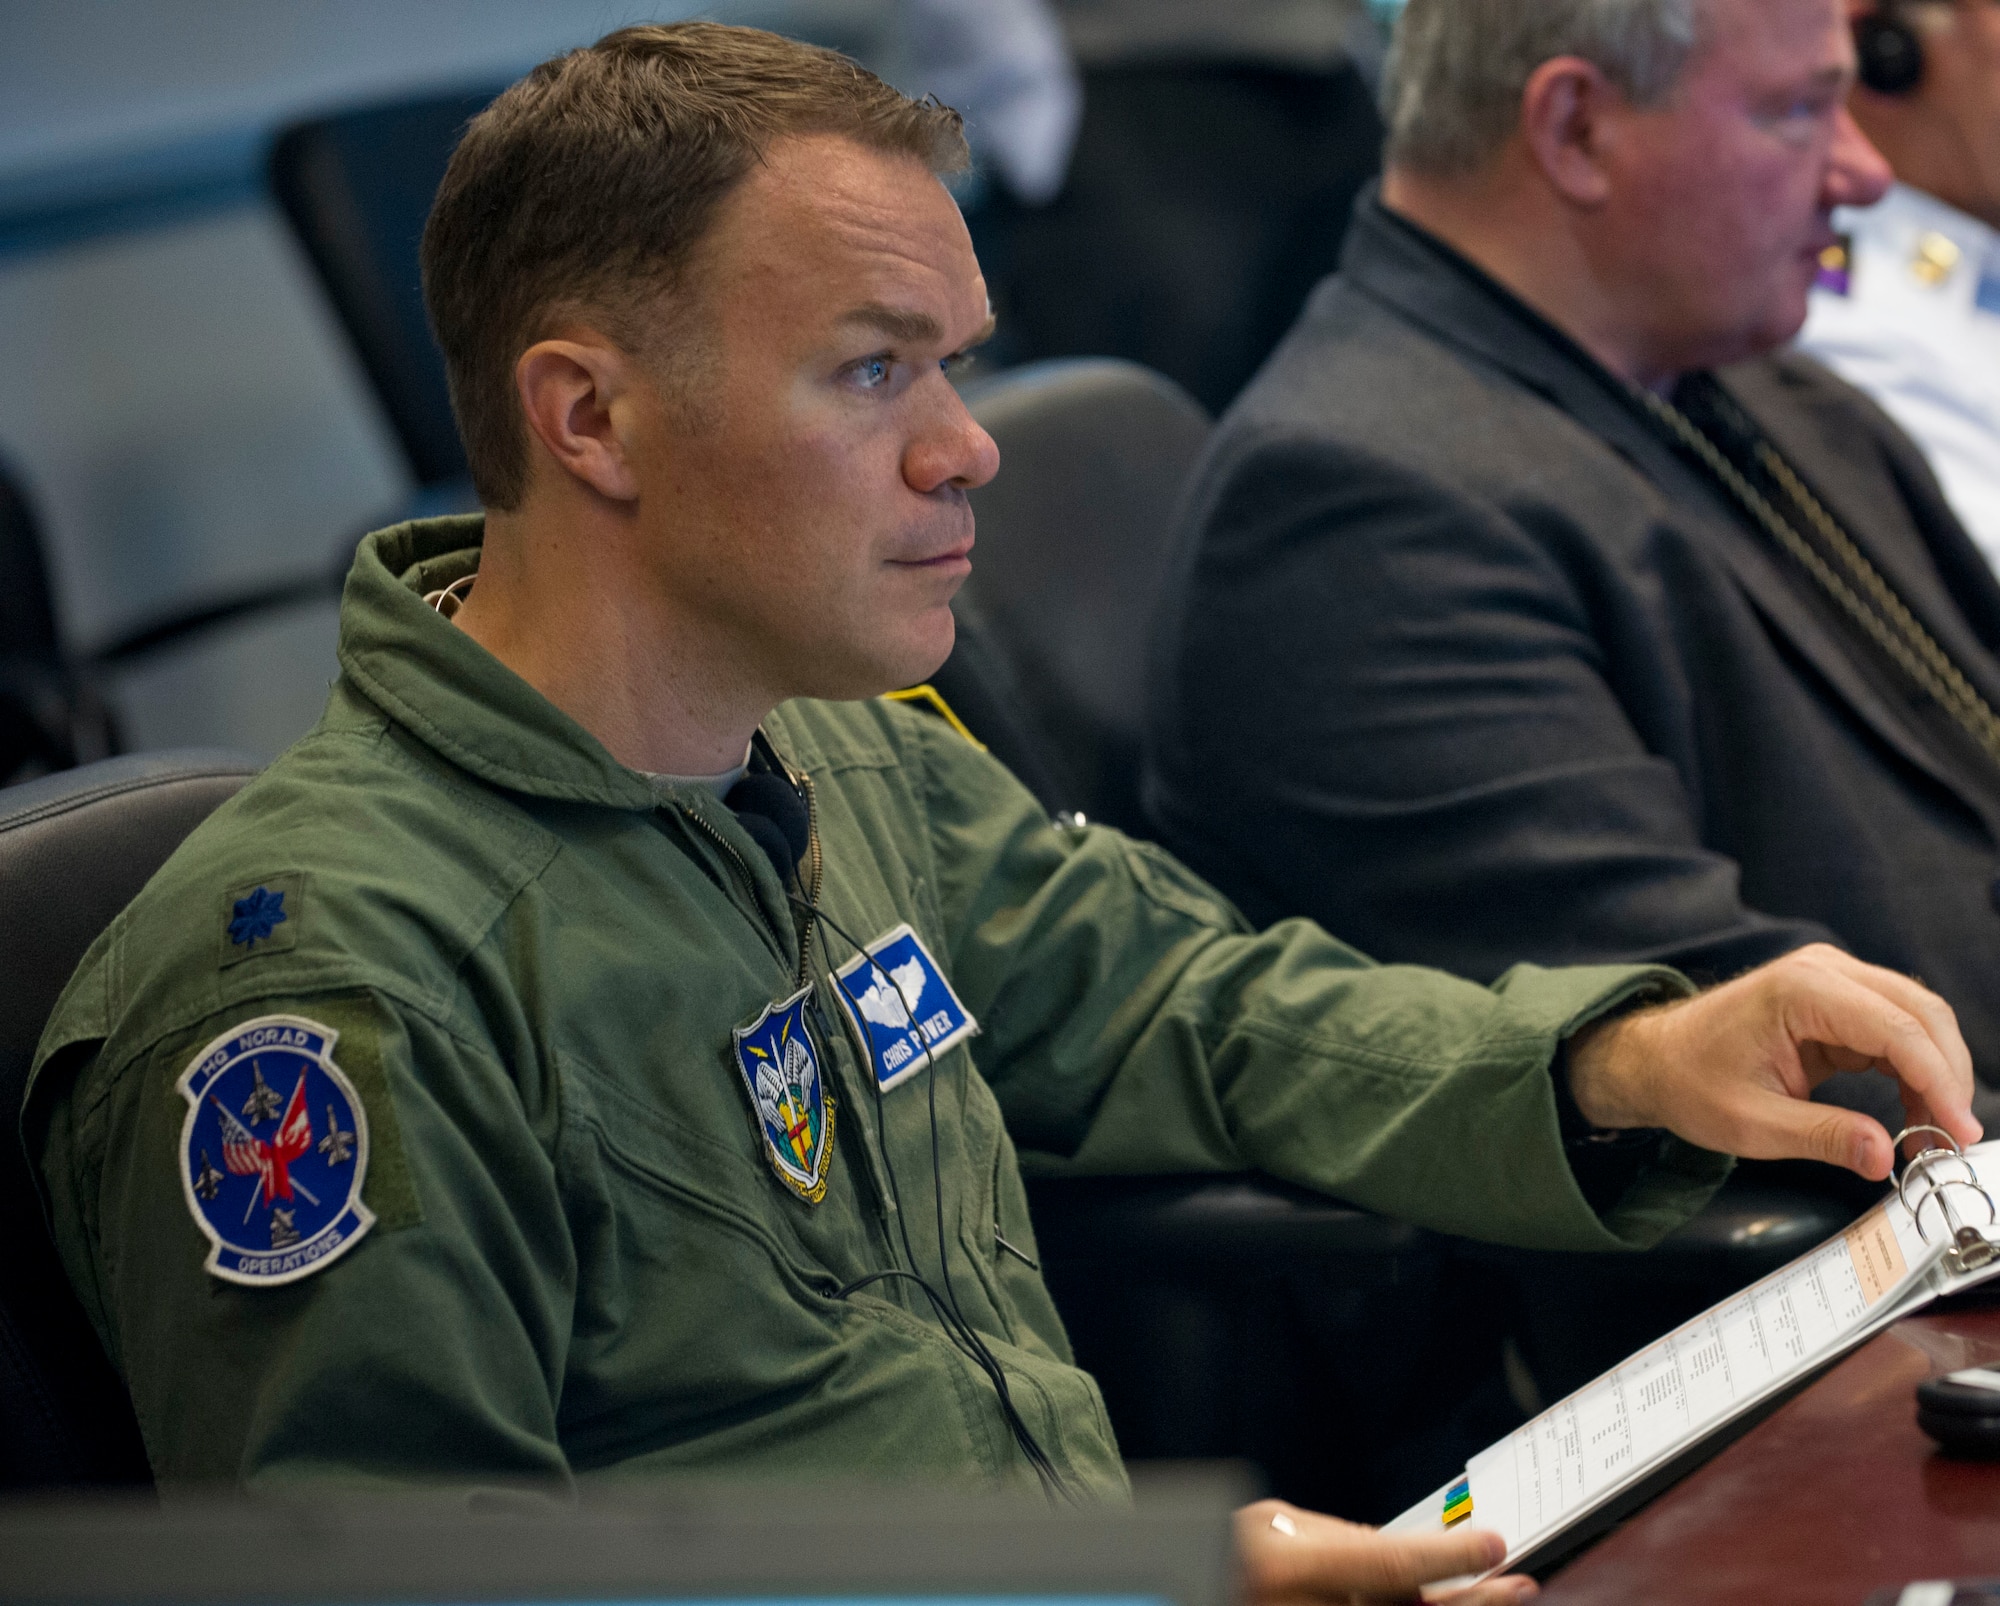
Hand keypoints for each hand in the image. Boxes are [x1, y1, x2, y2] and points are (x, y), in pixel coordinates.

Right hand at [1236, 1500, 1534, 1604]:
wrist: (1175, 1592)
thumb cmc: (1222, 1552)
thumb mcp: (1269, 1524)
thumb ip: (1336, 1538)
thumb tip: (1404, 1552)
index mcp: (1286, 1568)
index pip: (1390, 1564)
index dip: (1450, 1555)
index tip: (1492, 1545)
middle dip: (1473, 1604)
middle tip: (1518, 1586)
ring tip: (1495, 1603)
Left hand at [1566, 944, 1980, 1179]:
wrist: (1656, 1058)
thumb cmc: (1691, 1081)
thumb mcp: (1751, 1123)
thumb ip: (1821, 1137)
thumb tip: (1882, 1154)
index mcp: (1800, 990)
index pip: (1896, 1028)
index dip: (1938, 1081)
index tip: (1958, 1130)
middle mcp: (1824, 971)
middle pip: (1920, 1014)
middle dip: (1948, 1076)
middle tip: (1954, 1138)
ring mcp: (1833, 980)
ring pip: (1917, 1019)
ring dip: (1936, 1074)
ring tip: (1933, 1135)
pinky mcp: (1837, 999)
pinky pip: (1896, 1030)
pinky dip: (1915, 1070)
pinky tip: (1914, 1113)